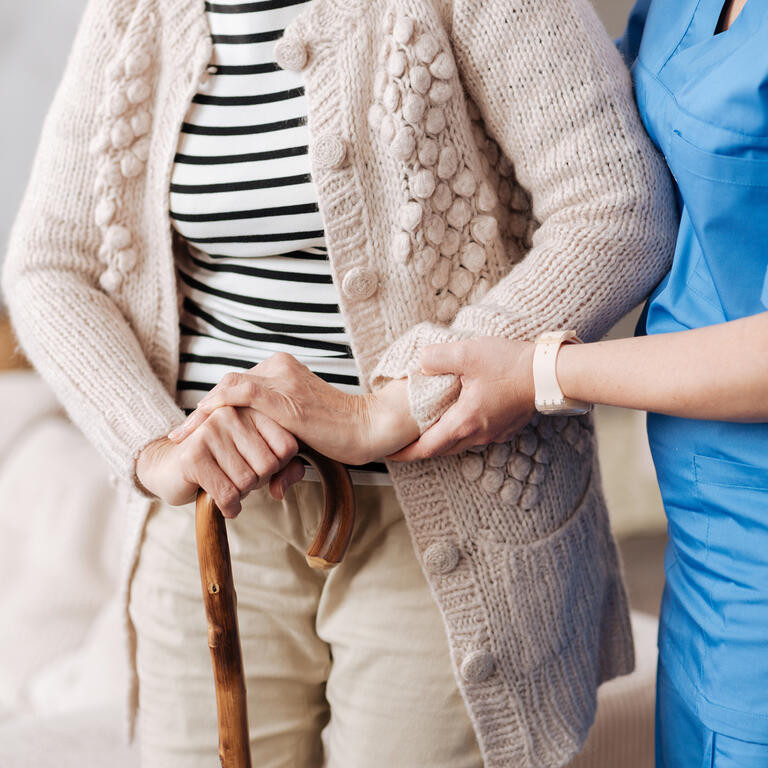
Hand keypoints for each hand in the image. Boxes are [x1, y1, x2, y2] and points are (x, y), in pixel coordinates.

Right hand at [136, 406, 302, 516]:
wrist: (168, 466)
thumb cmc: (220, 462)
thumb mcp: (257, 460)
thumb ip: (285, 469)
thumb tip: (281, 490)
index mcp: (251, 408)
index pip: (287, 446)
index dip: (279, 467)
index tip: (259, 466)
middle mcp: (232, 413)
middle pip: (269, 465)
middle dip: (258, 482)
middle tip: (240, 479)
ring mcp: (210, 431)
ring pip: (248, 481)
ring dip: (242, 494)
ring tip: (228, 484)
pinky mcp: (193, 455)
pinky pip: (227, 493)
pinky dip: (229, 507)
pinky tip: (225, 505)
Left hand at [167, 353, 418, 465]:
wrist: (369, 428)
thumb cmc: (342, 435)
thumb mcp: (303, 436)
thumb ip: (281, 448)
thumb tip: (274, 486)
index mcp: (282, 370)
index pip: (238, 386)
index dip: (213, 408)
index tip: (194, 430)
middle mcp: (278, 367)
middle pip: (228, 386)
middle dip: (202, 414)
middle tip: (180, 436)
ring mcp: (280, 379)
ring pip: (227, 389)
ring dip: (201, 415)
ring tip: (180, 437)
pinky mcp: (282, 396)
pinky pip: (237, 394)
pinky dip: (213, 409)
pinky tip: (197, 425)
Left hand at [389, 337, 535, 460]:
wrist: (549, 373)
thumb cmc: (511, 365)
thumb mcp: (467, 353)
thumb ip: (437, 358)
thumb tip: (421, 363)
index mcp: (464, 422)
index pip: (427, 448)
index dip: (405, 453)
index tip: (390, 454)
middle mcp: (478, 434)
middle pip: (442, 449)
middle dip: (421, 448)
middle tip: (403, 442)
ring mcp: (494, 432)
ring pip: (460, 443)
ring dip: (442, 439)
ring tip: (427, 429)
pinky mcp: (506, 426)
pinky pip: (477, 435)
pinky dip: (461, 430)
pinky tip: (458, 415)